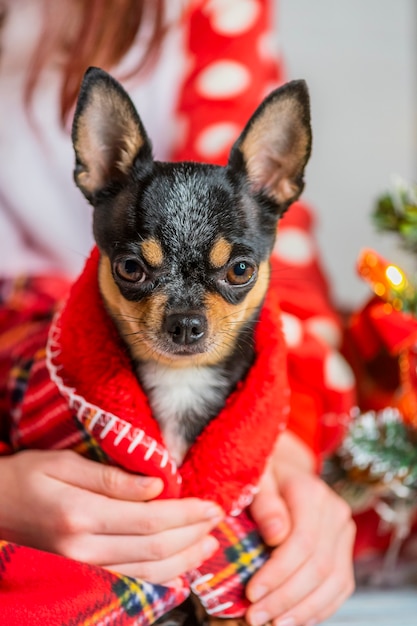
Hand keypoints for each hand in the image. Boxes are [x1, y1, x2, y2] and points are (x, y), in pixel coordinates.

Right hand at [0, 449, 222, 582]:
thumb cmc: (25, 476)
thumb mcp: (63, 463)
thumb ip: (110, 477)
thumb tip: (157, 486)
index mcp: (80, 515)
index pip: (149, 520)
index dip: (185, 514)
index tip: (211, 504)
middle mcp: (84, 548)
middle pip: (154, 548)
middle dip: (192, 534)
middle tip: (218, 518)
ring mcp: (84, 565)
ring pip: (147, 570)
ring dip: (184, 558)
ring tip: (209, 543)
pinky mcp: (85, 571)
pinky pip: (131, 578)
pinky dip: (162, 575)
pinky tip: (181, 564)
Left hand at [246, 433, 355, 625]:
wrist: (285, 470)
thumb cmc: (264, 475)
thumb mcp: (256, 479)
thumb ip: (265, 503)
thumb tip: (275, 534)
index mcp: (312, 493)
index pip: (302, 542)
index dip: (277, 573)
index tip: (251, 594)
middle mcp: (335, 512)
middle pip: (318, 567)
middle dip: (285, 598)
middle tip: (255, 617)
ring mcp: (344, 531)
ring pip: (334, 582)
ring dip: (303, 610)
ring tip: (274, 623)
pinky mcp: (344, 548)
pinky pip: (341, 585)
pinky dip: (320, 607)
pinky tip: (296, 618)